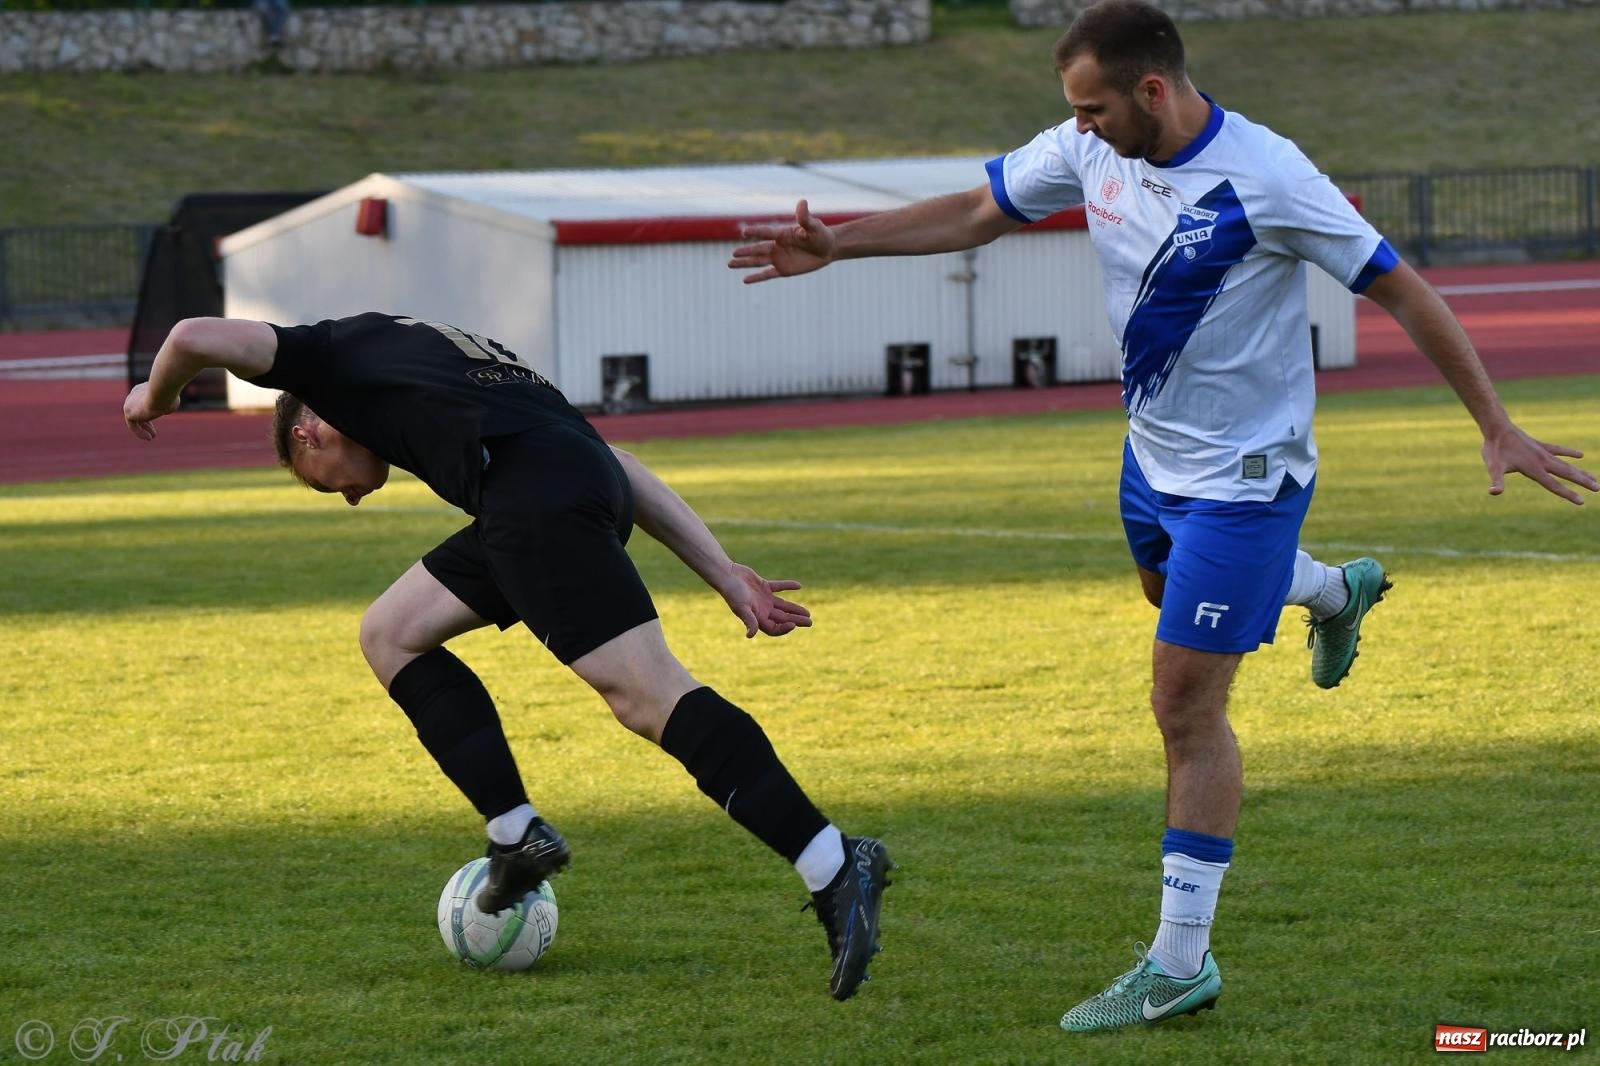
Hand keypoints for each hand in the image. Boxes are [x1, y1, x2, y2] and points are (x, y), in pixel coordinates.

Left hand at [124, 382, 179, 440]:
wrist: (161, 392)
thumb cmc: (168, 395)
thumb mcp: (170, 400)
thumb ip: (166, 404)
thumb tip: (166, 410)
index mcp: (142, 389)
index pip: (143, 402)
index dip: (151, 412)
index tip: (158, 419)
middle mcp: (133, 395)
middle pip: (137, 411)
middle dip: (146, 423)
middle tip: (153, 432)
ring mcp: (129, 404)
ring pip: (135, 419)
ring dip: (143, 429)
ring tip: (151, 437)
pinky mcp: (128, 412)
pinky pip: (133, 425)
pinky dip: (140, 432)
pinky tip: (148, 438)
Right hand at [719, 562, 812, 637]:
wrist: (726, 575)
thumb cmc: (733, 592)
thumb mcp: (742, 607)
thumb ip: (749, 620)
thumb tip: (750, 635)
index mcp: (757, 618)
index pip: (774, 629)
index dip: (784, 629)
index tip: (794, 624)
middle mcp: (761, 610)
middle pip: (782, 618)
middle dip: (796, 620)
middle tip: (810, 622)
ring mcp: (763, 598)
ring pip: (783, 606)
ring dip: (795, 608)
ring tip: (808, 612)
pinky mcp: (764, 586)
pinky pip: (779, 587)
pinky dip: (788, 586)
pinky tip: (799, 586)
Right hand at [728, 199, 836, 283]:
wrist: (827, 248)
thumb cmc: (820, 234)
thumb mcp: (814, 226)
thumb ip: (805, 217)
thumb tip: (802, 202)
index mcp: (782, 234)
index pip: (766, 232)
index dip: (756, 232)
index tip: (744, 232)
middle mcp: (777, 246)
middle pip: (758, 249)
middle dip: (746, 252)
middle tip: (733, 254)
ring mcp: (779, 258)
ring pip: (758, 261)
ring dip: (745, 263)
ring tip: (730, 264)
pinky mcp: (783, 270)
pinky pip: (767, 274)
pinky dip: (756, 277)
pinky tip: (744, 280)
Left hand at [1481, 423, 1597, 504]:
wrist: (1497, 427)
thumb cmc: (1494, 449)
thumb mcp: (1493, 467)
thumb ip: (1496, 480)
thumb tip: (1494, 492)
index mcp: (1533, 468)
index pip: (1554, 485)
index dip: (1568, 494)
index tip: (1582, 501)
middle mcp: (1542, 460)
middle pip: (1566, 473)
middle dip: (1582, 482)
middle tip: (1598, 489)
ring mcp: (1543, 452)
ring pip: (1566, 463)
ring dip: (1580, 471)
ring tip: (1594, 478)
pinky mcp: (1540, 445)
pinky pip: (1558, 450)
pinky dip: (1569, 453)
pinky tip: (1580, 455)